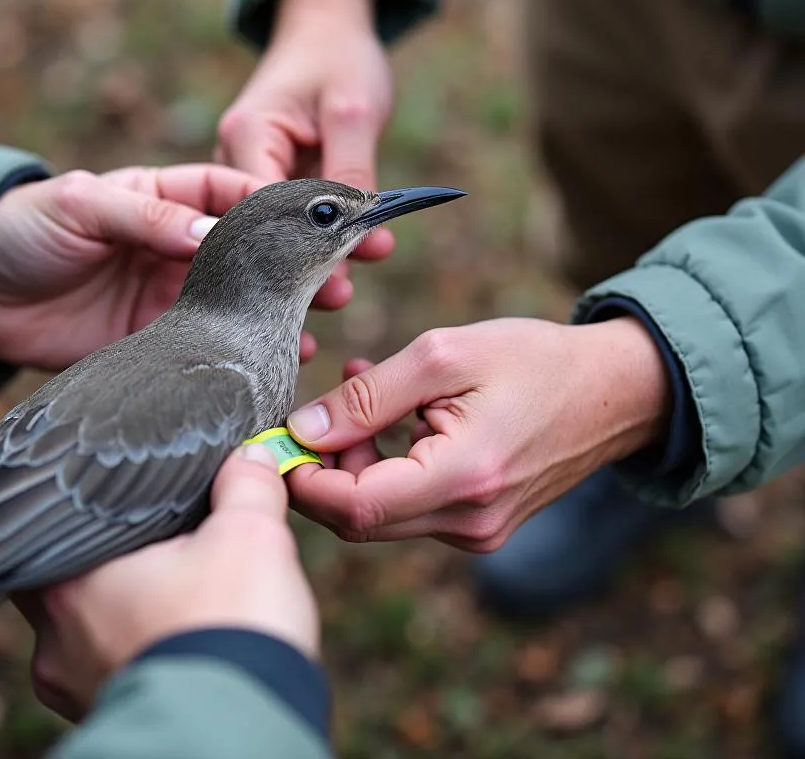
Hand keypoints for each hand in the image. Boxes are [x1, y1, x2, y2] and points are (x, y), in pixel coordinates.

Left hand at [0, 164, 313, 370]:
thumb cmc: (22, 228)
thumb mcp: (78, 206)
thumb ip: (140, 216)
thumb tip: (206, 234)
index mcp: (167, 197)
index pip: (240, 191)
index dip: (288, 199)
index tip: (331, 210)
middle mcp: (182, 242)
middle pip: (262, 245)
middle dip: (310, 253)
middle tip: (349, 269)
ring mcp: (177, 291)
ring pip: (254, 294)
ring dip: (296, 300)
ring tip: (331, 309)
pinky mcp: (166, 336)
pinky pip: (225, 339)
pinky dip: (262, 342)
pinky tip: (295, 347)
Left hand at [17, 447, 318, 721]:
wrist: (241, 734)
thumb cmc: (232, 627)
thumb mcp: (249, 534)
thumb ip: (245, 484)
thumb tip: (251, 455)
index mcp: (67, 581)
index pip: (45, 524)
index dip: (79, 502)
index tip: (107, 490)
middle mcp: (54, 639)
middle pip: (62, 577)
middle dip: (105, 559)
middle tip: (150, 542)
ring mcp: (75, 687)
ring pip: (84, 629)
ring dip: (120, 609)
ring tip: (171, 592)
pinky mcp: (106, 718)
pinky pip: (109, 669)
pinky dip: (134, 649)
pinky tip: (174, 636)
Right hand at [215, 0, 395, 275]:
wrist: (327, 27)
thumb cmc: (338, 56)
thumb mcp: (352, 110)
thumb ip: (353, 170)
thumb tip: (360, 232)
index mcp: (246, 137)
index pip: (254, 207)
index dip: (290, 249)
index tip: (329, 281)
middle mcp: (235, 160)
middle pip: (257, 229)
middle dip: (296, 266)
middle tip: (340, 298)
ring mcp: (248, 173)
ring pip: (272, 232)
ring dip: (307, 261)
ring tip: (343, 296)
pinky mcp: (269, 182)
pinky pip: (286, 222)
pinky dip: (312, 244)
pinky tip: (340, 271)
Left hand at [283, 317, 671, 550]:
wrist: (615, 391)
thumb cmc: (536, 360)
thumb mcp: (446, 355)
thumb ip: (370, 396)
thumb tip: (304, 428)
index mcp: (463, 478)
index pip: (353, 507)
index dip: (301, 478)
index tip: (272, 441)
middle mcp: (468, 522)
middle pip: (359, 518)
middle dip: (322, 467)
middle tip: (311, 408)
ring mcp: (476, 531)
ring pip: (381, 512)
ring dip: (354, 459)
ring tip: (360, 387)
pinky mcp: (479, 524)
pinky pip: (411, 504)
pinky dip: (385, 464)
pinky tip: (391, 412)